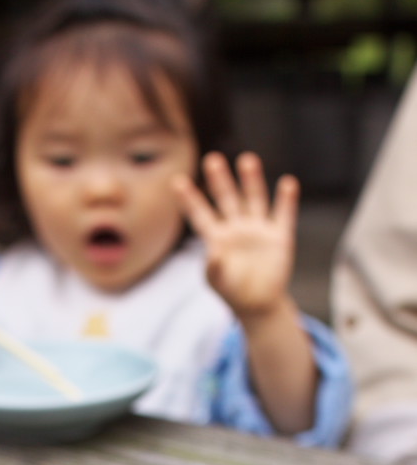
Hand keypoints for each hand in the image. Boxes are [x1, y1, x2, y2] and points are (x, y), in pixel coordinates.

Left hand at [174, 152, 299, 318]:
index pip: (200, 215)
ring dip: (251, 180)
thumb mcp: (219, 282)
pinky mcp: (280, 237)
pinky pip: (284, 215)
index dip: (189, 200)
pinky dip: (286, 200)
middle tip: (212, 160)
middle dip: (220, 180)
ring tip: (247, 160)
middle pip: (227, 199)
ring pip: (254, 199)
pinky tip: (287, 184)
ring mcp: (258, 230)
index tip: (176, 182)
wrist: (259, 304)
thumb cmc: (233, 292)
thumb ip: (215, 268)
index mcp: (217, 238)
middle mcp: (237, 228)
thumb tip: (214, 255)